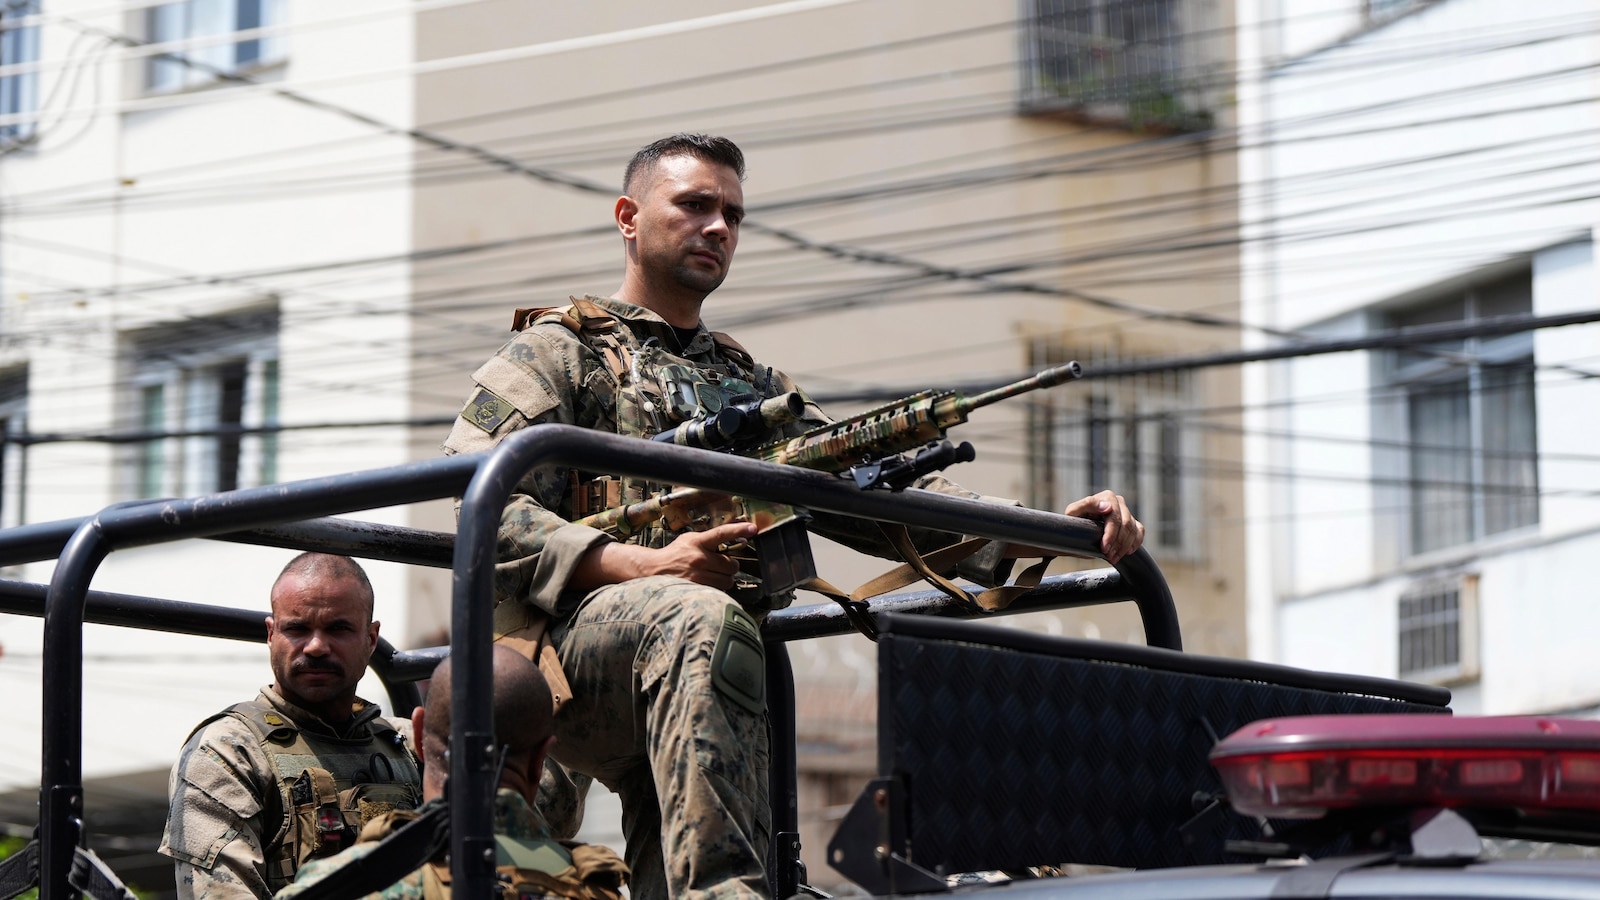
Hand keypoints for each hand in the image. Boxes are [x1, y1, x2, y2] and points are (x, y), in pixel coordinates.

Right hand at [575, 521, 756, 590]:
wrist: (653, 571)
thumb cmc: (675, 555)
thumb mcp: (690, 540)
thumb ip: (711, 540)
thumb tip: (740, 539)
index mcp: (697, 542)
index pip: (721, 533)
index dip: (738, 529)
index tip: (753, 528)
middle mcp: (698, 558)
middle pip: (731, 564)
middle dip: (729, 566)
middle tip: (720, 565)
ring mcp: (697, 576)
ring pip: (728, 580)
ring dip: (725, 578)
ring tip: (712, 574)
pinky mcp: (697, 589)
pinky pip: (719, 591)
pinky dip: (717, 588)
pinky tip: (707, 583)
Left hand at [1063, 490, 1143, 564]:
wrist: (1077, 529)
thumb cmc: (1075, 519)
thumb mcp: (1073, 512)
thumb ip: (1086, 505)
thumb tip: (1107, 507)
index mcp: (1106, 497)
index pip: (1114, 517)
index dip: (1111, 534)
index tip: (1104, 548)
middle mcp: (1119, 503)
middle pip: (1126, 525)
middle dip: (1118, 543)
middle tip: (1108, 556)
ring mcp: (1127, 512)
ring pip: (1133, 530)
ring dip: (1124, 547)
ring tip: (1113, 558)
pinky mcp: (1133, 522)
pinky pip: (1140, 532)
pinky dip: (1135, 543)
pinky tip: (1126, 552)